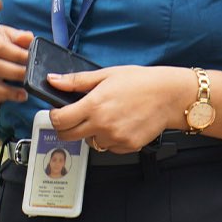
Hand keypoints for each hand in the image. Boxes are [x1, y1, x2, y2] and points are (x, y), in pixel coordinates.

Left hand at [47, 65, 193, 152]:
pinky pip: (108, 147)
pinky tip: (119, 123)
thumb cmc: (139, 82)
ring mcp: (115, 138)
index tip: (58, 111)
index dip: (54, 116)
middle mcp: (102, 125)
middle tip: (75, 116)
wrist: (168, 96)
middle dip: (66, 127)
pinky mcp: (127, 147)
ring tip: (106, 115)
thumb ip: (76, 81)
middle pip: (69, 136)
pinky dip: (109, 138)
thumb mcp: (105, 74)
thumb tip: (53, 80)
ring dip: (91, 132)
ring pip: (90, 142)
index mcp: (94, 105)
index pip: (60, 121)